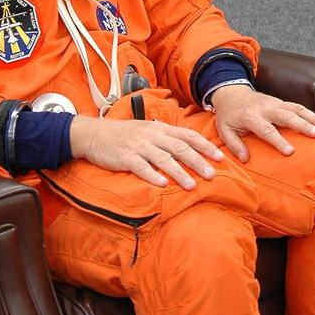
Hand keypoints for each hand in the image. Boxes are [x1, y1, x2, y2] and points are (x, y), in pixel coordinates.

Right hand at [70, 116, 223, 188]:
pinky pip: (141, 167)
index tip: (220, 158)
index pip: (187, 136)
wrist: (95, 134)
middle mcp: (152, 136)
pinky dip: (153, 176)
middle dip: (198, 162)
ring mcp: (139, 146)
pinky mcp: (125, 157)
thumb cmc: (124, 135)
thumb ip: (166, 138)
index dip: (205, 146)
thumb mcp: (147, 130)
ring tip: (192, 185)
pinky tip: (163, 185)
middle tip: (212, 175)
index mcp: (160, 128)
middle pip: (180, 148)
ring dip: (179, 173)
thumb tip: (188, 149)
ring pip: (163, 159)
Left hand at [209, 85, 314, 161]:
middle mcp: (266, 108)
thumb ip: (234, 145)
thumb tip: (245, 159)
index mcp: (251, 116)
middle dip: (303, 125)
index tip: (290, 151)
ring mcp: (276, 103)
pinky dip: (313, 115)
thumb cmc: (229, 115)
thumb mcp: (224, 130)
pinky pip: (299, 107)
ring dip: (313, 118)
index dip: (278, 140)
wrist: (231, 93)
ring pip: (297, 109)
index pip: (267, 129)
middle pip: (287, 116)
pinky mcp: (282, 102)